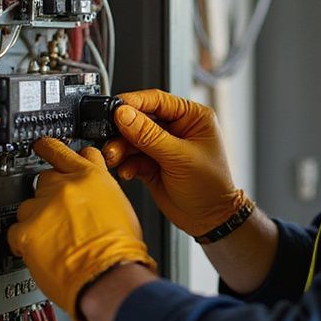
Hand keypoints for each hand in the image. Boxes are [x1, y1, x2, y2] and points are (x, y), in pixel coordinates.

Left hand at [8, 138, 155, 320]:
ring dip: (38, 218)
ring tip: (54, 239)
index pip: (66, 151)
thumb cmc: (120, 250)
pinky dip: (24, 241)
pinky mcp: (26, 230)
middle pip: (45, 178)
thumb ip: (99, 193)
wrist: (109, 276)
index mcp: (92, 177)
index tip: (45, 147)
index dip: (54, 150)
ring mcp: (44, 206)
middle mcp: (67, 186)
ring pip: (29, 204)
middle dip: (50, 194)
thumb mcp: (120, 207)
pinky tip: (40, 250)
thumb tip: (91, 195)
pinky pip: (15, 230)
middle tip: (57, 212)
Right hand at [102, 90, 247, 237]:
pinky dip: (125, 164)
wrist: (209, 220)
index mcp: (193, 117)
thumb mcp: (180, 157)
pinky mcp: (151, 164)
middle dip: (123, 130)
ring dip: (120, 148)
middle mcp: (177, 128)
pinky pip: (131, 158)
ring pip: (132, 139)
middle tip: (110, 139)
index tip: (114, 107)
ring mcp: (162, 147)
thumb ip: (150, 136)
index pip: (158, 100)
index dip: (134, 102)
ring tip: (115, 158)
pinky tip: (127, 172)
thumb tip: (124, 114)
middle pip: (140, 119)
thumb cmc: (210, 187)